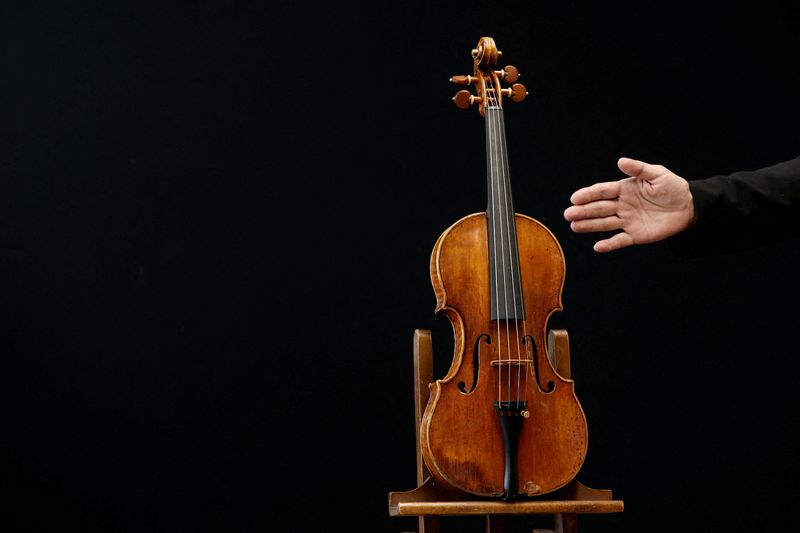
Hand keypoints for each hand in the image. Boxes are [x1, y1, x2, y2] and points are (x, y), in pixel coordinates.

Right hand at [563, 157, 695, 251]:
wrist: (688, 207)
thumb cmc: (672, 187)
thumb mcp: (657, 174)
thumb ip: (638, 169)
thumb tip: (621, 161)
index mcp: (624, 189)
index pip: (602, 191)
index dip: (588, 195)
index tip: (575, 198)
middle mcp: (622, 205)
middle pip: (599, 208)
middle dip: (583, 211)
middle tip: (568, 214)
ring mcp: (627, 221)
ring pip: (604, 224)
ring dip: (589, 225)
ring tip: (574, 226)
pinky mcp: (635, 235)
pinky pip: (619, 240)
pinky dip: (609, 244)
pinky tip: (597, 247)